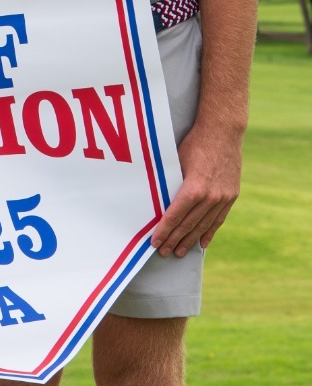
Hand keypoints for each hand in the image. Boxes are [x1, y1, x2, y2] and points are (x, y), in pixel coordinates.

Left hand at [152, 121, 242, 256]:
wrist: (223, 133)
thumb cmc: (194, 144)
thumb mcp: (176, 162)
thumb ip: (170, 184)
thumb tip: (155, 201)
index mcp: (194, 188)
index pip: (175, 216)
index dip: (164, 231)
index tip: (155, 242)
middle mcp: (211, 197)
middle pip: (189, 224)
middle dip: (174, 239)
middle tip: (163, 252)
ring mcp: (223, 198)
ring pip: (204, 225)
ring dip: (190, 240)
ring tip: (179, 251)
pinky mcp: (231, 196)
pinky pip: (219, 219)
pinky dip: (209, 232)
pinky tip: (202, 243)